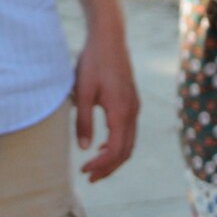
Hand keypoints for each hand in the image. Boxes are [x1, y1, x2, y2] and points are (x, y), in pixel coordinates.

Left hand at [72, 28, 139, 182]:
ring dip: (113, 157)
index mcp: (121, 112)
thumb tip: (85, 149)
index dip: (101, 165)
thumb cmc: (93, 63)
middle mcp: (132, 112)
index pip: (116, 151)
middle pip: (125, 151)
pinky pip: (128, 131)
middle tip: (89, 177)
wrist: (109, 38)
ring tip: (94, 165)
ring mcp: (134, 107)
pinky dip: (117, 144)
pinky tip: (102, 144)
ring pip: (129, 142)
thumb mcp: (82, 92)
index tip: (84, 170)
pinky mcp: (132, 101)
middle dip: (108, 167)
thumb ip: (84, 121)